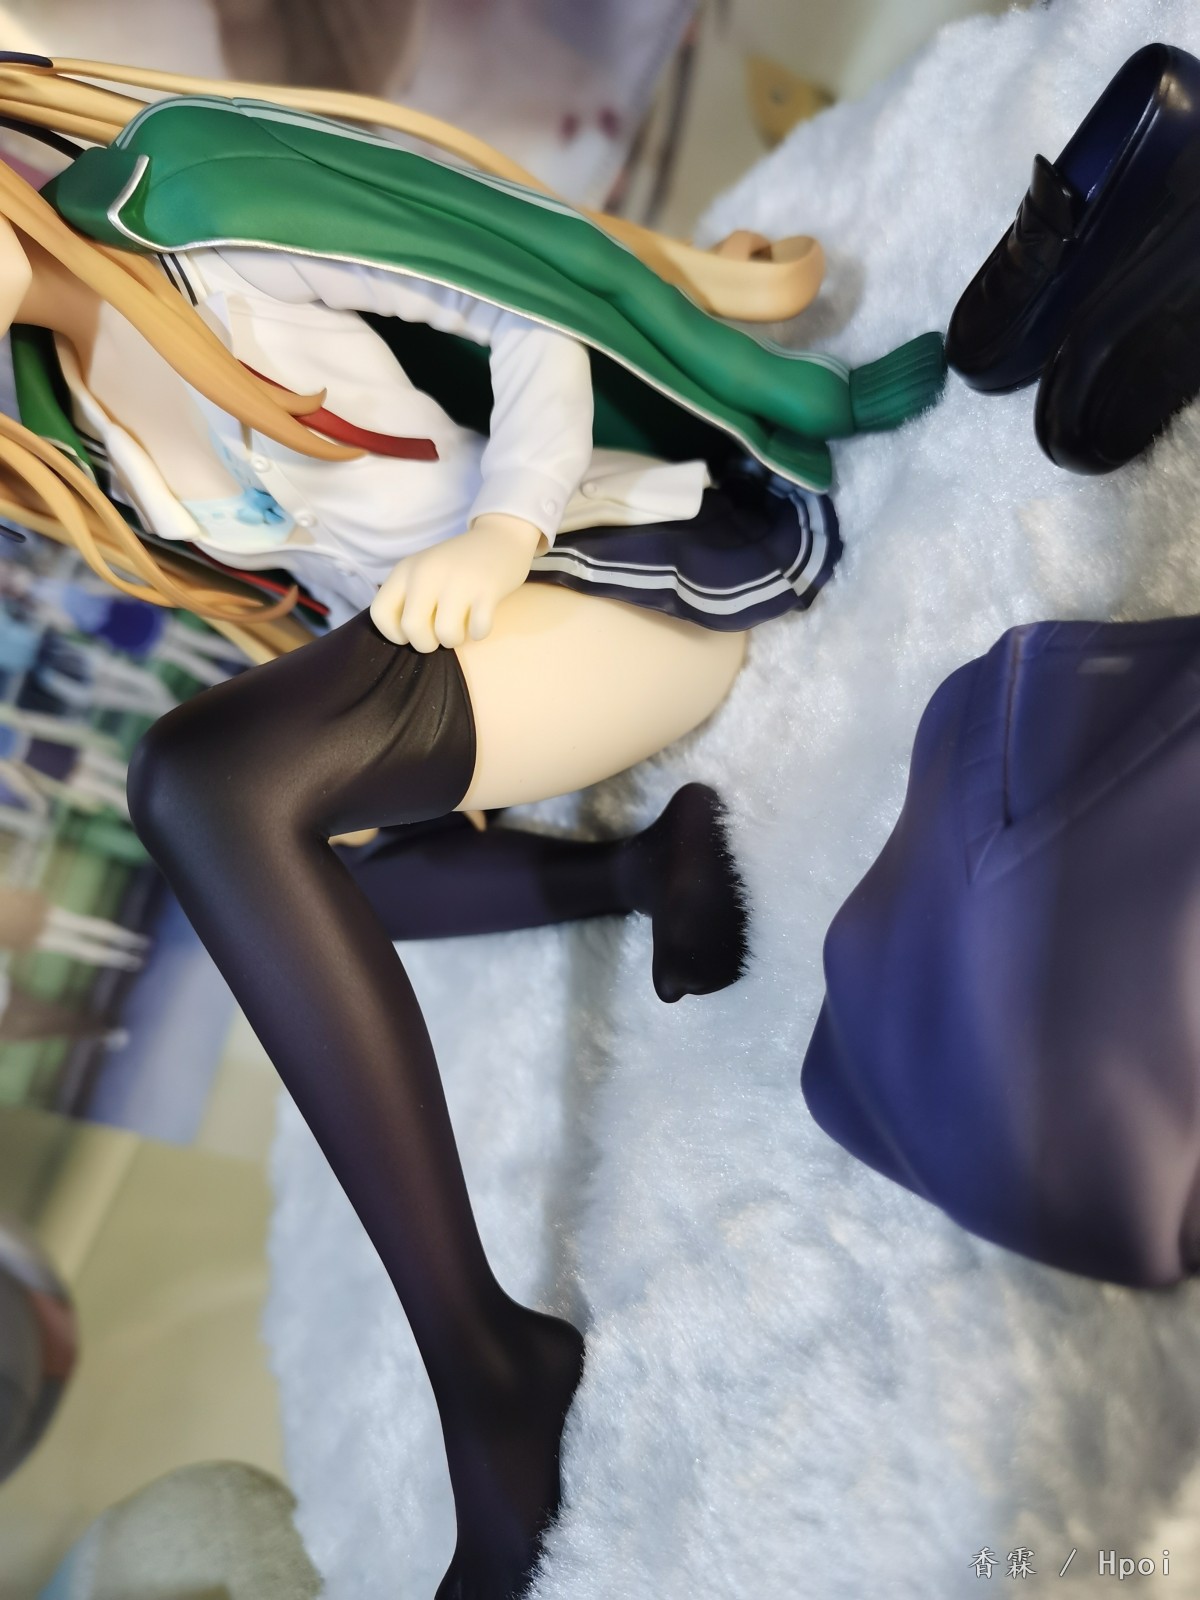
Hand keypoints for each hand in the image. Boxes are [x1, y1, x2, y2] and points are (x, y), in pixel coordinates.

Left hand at [370, 514, 544, 651]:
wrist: (500, 537)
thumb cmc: (457, 565)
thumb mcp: (423, 571)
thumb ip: (408, 597)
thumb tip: (405, 637)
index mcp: (406, 570)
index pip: (379, 613)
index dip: (394, 633)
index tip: (412, 630)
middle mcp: (427, 573)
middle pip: (412, 629)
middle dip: (426, 643)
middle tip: (438, 634)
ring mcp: (457, 580)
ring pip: (446, 635)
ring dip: (455, 639)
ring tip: (461, 627)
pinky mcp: (487, 589)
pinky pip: (478, 630)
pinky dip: (479, 632)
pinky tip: (480, 619)